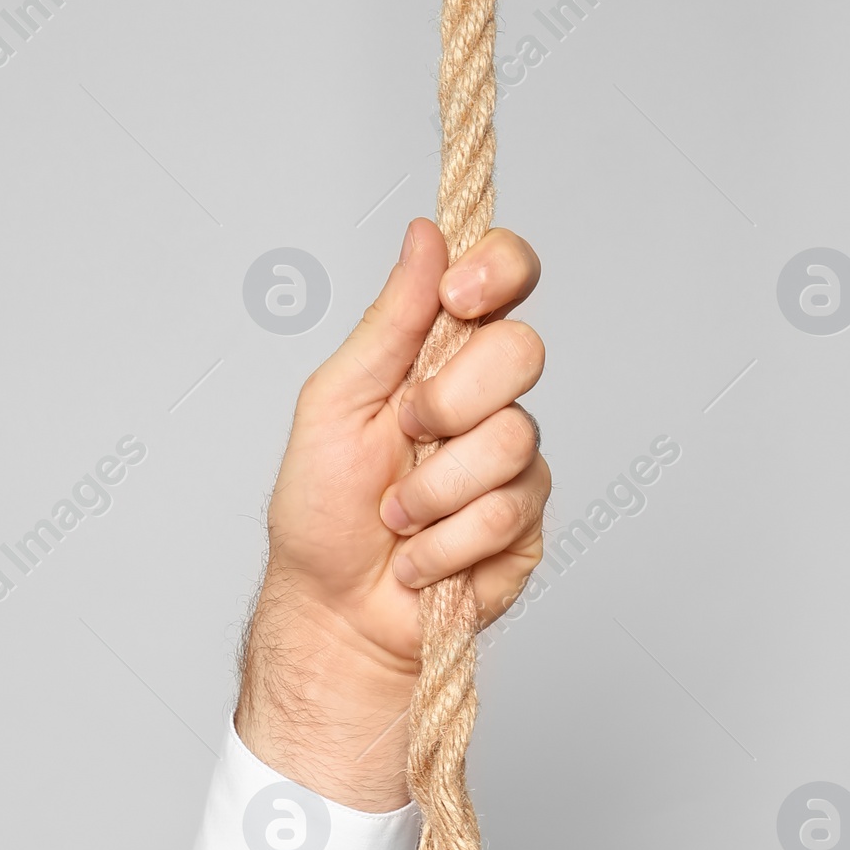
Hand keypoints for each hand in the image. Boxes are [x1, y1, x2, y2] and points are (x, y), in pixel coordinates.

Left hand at [235, 220, 549, 811]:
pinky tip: (419, 559)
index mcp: (441, 354)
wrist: (335, 614)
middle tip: (405, 435)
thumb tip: (426, 236)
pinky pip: (507, 512)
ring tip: (398, 519)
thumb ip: (388, 323)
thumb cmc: (322, 514)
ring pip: (512, 442)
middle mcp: (487, 402)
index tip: (460, 296)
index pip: (505, 279)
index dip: (499, 271)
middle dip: (449, 401)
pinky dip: (446, 542)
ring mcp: (513, 466)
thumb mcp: (335, 403)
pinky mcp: (527, 528)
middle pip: (522, 353)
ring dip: (435, 490)